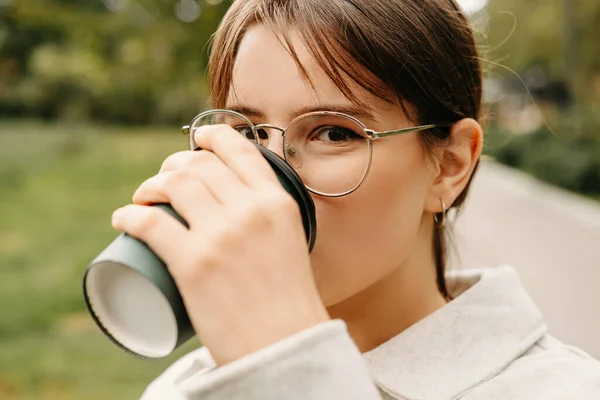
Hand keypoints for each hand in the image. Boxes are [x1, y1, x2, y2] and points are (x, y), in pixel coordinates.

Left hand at [110, 125, 329, 364]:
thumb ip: (268, 221)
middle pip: (199, 166)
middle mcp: (250, 210)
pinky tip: (123, 218)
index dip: (213, 136)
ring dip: (149, 186)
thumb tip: (235, 210)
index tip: (196, 139)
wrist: (285, 344)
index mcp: (277, 203)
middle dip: (174, 165)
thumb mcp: (289, 243)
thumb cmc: (286, 300)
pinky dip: (129, 215)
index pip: (241, 150)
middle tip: (163, 179)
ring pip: (173, 185)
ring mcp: (221, 235)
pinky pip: (149, 224)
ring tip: (143, 198)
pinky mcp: (194, 263)